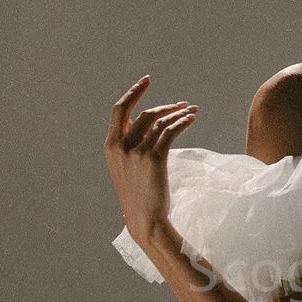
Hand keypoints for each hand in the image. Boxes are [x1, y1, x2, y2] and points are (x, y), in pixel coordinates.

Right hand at [104, 75, 199, 247]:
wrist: (146, 220)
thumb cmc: (140, 197)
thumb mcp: (127, 168)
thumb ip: (130, 144)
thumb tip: (145, 122)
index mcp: (110, 146)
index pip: (120, 110)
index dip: (134, 92)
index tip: (147, 81)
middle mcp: (120, 146)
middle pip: (145, 113)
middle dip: (165, 106)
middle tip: (183, 104)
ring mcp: (136, 151)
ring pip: (160, 121)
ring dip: (178, 113)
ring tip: (191, 112)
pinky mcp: (154, 158)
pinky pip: (170, 131)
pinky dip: (182, 122)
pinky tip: (191, 119)